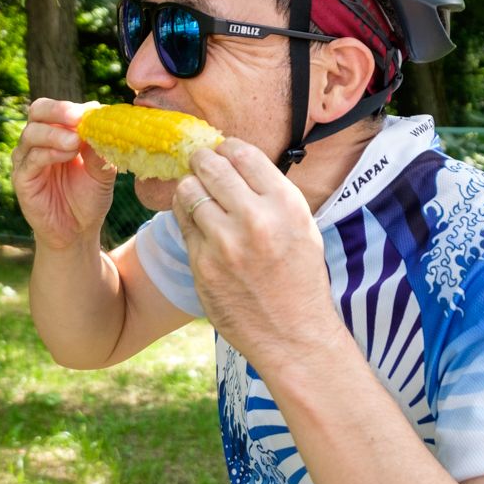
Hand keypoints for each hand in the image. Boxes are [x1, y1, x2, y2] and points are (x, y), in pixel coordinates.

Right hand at [11, 98, 116, 251]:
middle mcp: (38, 141)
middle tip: (78, 118)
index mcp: (57, 132)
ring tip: (75, 143)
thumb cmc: (89, 196)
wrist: (78, 231)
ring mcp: (27, 159)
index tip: (95, 112)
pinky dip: (48, 153)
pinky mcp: (22, 179)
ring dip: (55, 134)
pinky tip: (66, 155)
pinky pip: (30, 160)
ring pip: (32, 133)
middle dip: (58, 110)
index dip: (73, 107)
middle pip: (38, 111)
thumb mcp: (102, 170)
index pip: (57, 109)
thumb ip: (100, 147)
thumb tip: (103, 120)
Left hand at [172, 138, 340, 370]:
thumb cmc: (299, 277)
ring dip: (190, 188)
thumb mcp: (301, 225)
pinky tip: (196, 222)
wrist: (293, 334)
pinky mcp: (203, 265)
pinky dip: (186, 217)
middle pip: (210, 167)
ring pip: (188, 191)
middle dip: (201, 161)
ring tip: (198, 195)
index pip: (243, 153)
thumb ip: (269, 192)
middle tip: (200, 164)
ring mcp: (225, 244)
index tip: (222, 152)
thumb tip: (233, 158)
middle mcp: (255, 219)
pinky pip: (182, 224)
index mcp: (285, 205)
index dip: (227, 148)